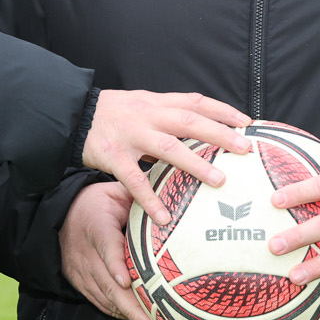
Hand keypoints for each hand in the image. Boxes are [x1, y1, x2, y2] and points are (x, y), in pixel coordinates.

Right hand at [60, 181, 154, 319]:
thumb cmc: (96, 201)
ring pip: (103, 295)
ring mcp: (80, 269)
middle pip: (107, 282)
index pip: (106, 246)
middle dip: (130, 305)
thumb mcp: (115, 191)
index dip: (115, 265)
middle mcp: (85, 251)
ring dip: (126, 313)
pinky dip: (116, 311)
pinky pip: (98, 299)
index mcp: (96, 225)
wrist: (61, 214)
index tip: (127, 281)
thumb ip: (139, 194)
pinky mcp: (78, 280)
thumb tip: (173, 191)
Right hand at [83, 90, 250, 224]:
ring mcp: (130, 135)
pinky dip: (150, 199)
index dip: (223, 110)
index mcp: (157, 103)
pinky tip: (165, 217)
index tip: (248, 122)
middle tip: (245, 149)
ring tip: (219, 180)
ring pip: (168, 148)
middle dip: (219, 134)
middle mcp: (147, 115)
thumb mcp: (142, 104)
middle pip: (189, 122)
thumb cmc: (114, 113)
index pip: (195, 102)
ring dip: (195, 164)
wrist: (72, 115)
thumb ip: (169, 114)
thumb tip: (205, 129)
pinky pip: (134, 180)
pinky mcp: (112, 156)